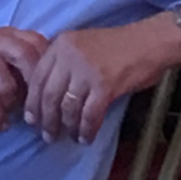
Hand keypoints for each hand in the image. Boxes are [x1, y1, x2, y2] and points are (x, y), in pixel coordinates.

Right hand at [0, 27, 48, 130]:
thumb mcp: (8, 68)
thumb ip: (30, 71)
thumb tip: (63, 93)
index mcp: (12, 35)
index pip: (41, 45)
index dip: (52, 71)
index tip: (57, 97)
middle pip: (28, 58)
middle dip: (36, 90)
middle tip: (41, 113)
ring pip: (8, 84)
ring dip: (11, 105)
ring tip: (11, 114)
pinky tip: (0, 124)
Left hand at [23, 14, 180, 146]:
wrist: (150, 42)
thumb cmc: (118, 46)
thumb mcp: (82, 45)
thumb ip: (64, 62)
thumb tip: (50, 93)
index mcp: (61, 44)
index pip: (37, 76)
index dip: (32, 101)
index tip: (31, 119)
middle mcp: (69, 55)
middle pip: (49, 94)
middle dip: (46, 119)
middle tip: (47, 136)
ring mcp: (86, 70)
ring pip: (68, 106)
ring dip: (67, 127)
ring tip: (69, 138)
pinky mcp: (105, 85)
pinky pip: (90, 114)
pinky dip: (86, 129)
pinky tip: (86, 137)